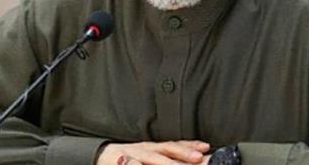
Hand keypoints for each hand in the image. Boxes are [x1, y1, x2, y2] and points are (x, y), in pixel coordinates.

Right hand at [96, 140, 210, 164]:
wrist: (102, 156)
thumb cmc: (130, 159)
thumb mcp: (151, 157)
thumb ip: (167, 157)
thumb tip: (193, 159)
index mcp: (155, 148)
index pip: (175, 145)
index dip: (190, 146)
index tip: (206, 147)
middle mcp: (146, 149)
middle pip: (167, 149)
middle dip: (183, 152)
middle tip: (198, 157)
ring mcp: (133, 155)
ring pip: (151, 158)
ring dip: (164, 162)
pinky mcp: (122, 162)